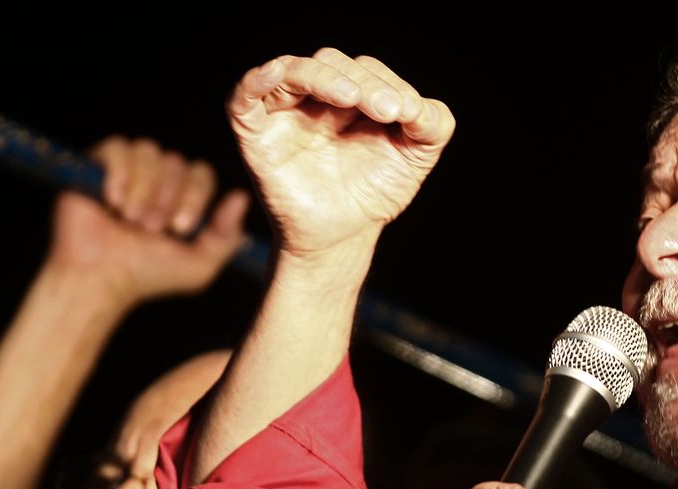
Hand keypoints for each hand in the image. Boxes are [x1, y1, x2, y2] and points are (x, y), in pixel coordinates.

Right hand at [48, 136, 248, 308]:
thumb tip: (240, 197)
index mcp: (182, 196)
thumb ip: (226, 236)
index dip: (195, 196)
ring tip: (130, 219)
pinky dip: (118, 173)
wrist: (100, 278)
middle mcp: (157, 179)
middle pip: (176, 161)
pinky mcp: (96, 166)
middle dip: (166, 197)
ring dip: (143, 188)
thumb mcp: (199, 266)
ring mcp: (127, 170)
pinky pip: (117, 147)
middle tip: (150, 228)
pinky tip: (112, 201)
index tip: (180, 229)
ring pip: (148, 150)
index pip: (202, 173)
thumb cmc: (149, 275)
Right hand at [227, 49, 453, 263]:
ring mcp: (284, 113)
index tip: (409, 114)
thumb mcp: (417, 157)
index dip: (387, 83)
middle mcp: (315, 98)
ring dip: (324, 76)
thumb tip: (418, 103)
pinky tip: (276, 73)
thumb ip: (433, 124)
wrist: (342, 238)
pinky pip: (243, 97)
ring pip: (293, 70)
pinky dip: (256, 80)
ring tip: (351, 97)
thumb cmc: (374, 193)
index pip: (365, 69)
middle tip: (389, 111)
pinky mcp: (255, 135)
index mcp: (351, 96)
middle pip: (331, 62)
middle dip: (363, 81)